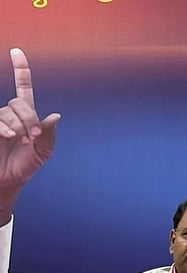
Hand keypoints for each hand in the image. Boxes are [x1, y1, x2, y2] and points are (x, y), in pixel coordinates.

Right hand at [0, 48, 60, 222]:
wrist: (6, 182)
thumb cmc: (24, 167)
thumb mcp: (43, 153)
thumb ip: (49, 135)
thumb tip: (55, 116)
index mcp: (25, 116)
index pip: (22, 88)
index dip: (20, 70)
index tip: (17, 51)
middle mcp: (9, 114)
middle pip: (18, 102)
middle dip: (28, 117)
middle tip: (32, 136)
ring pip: (6, 111)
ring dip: (16, 125)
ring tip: (19, 139)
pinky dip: (4, 127)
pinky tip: (8, 136)